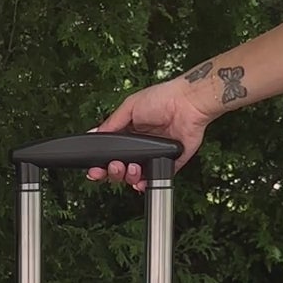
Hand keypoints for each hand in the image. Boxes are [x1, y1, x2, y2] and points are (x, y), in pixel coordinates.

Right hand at [86, 77, 219, 188]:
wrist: (187, 104)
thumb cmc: (163, 98)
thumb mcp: (130, 107)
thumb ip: (112, 123)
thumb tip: (94, 133)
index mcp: (129, 132)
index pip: (110, 153)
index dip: (101, 163)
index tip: (95, 169)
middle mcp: (141, 146)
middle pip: (120, 168)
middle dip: (113, 171)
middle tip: (114, 166)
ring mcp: (154, 155)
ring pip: (135, 176)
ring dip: (128, 176)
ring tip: (132, 167)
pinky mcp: (170, 162)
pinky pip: (156, 178)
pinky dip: (146, 183)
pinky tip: (140, 181)